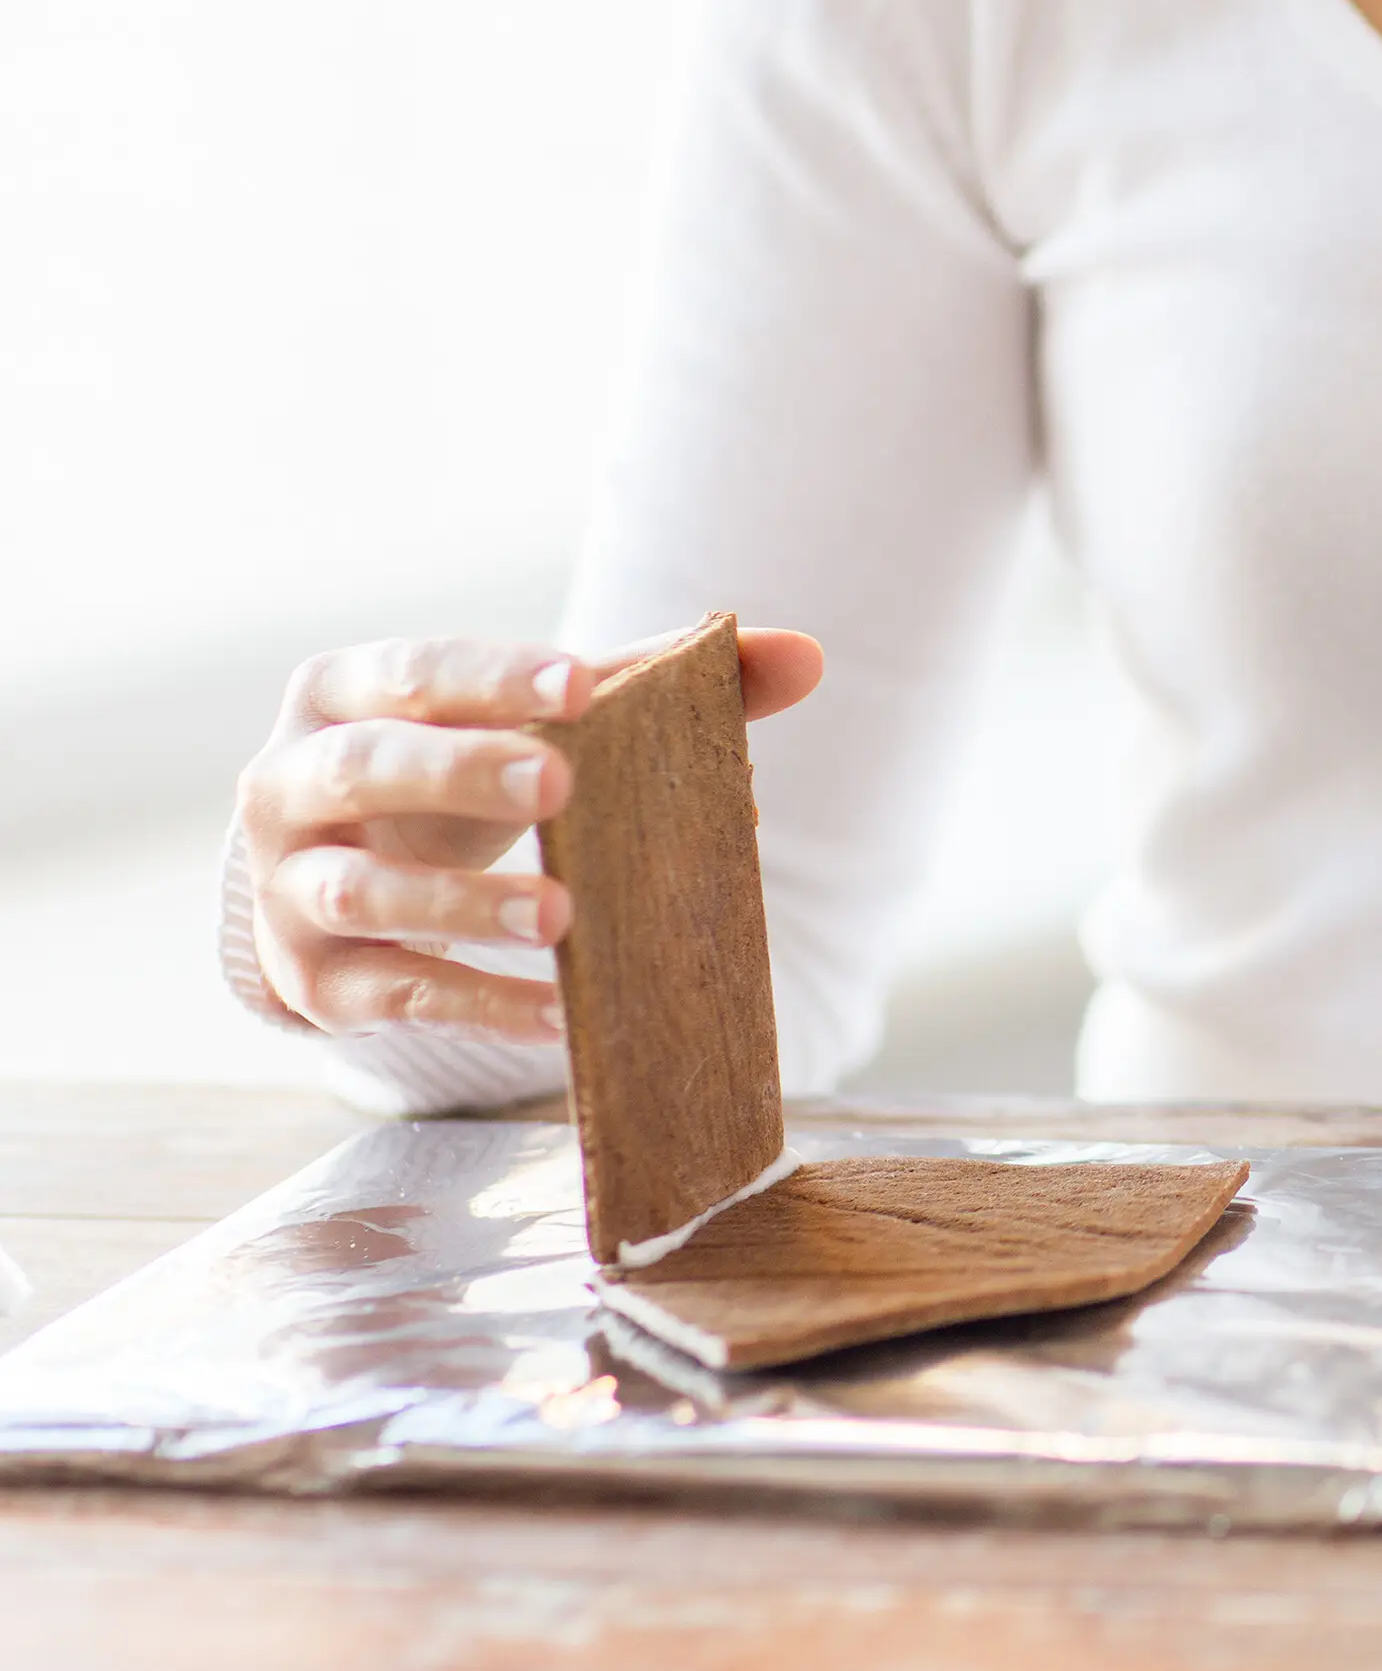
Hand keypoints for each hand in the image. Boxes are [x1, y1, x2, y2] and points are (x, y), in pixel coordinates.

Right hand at [238, 628, 824, 1041]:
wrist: (323, 889)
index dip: (490, 678)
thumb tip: (804, 656)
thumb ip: (651, 683)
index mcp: (341, 694)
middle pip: (366, 768)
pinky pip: (396, 993)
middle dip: (462, 771)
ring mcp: (291, 887)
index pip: (410, 671)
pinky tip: (560, 1014)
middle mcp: (289, 782)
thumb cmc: (446, 777)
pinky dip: (479, 1005)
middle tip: (562, 783)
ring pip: (364, 891)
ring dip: (462, 904)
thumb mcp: (524, 725)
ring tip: (560, 915)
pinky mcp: (315, 981)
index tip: (581, 685)